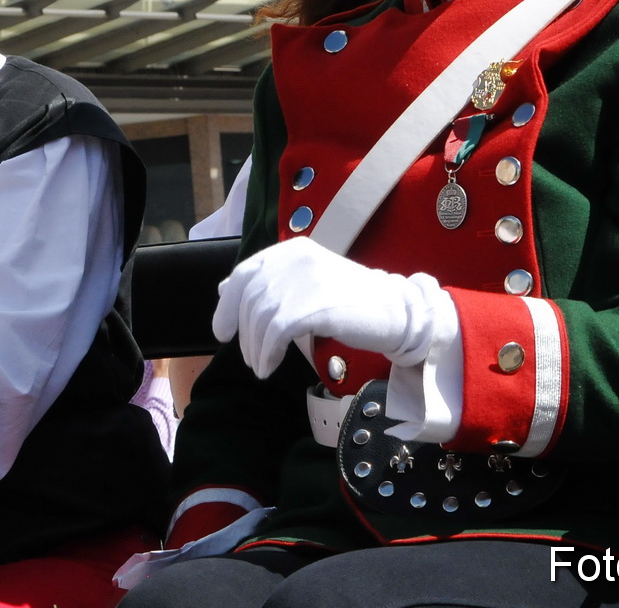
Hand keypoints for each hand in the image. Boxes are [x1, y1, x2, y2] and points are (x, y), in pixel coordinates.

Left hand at [212, 236, 447, 377]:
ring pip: (259, 318)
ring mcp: (306, 280)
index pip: (244, 273)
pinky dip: (266, 353)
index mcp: (292, 251)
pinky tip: (269, 366)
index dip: (228, 305)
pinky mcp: (315, 304)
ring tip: (261, 367)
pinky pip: (275, 332)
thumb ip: (269, 285)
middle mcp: (296, 259)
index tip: (223, 332)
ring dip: (254, 349)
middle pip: (249, 300)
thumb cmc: (350, 304)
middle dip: (244, 335)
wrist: (395, 312)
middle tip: (251, 359)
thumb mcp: (306, 286)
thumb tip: (223, 289)